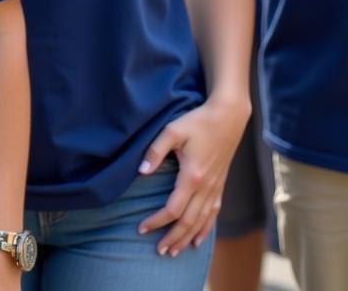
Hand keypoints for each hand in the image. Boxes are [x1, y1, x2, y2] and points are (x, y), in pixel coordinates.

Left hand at [137, 95, 250, 255]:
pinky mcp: (220, 185)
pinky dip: (205, 230)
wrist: (228, 118)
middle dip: (172, 238)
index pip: (173, 209)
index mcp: (192, 176)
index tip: (141, 228)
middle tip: (158, 251)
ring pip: (202, 222)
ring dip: (187, 238)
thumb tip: (141, 172)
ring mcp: (215, 188)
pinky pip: (213, 214)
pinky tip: (198, 240)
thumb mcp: (172, 130)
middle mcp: (206, 187)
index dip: (157, 221)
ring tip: (174, 252)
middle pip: (188, 222)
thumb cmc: (197, 121)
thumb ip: (155, 151)